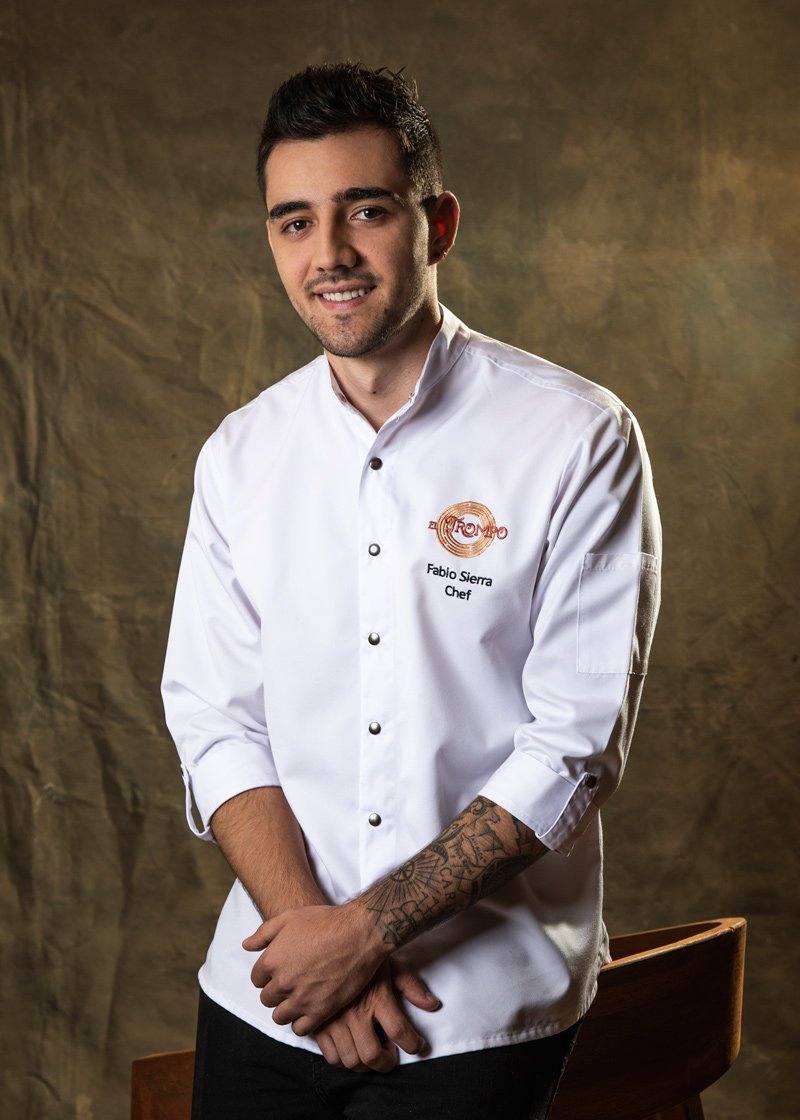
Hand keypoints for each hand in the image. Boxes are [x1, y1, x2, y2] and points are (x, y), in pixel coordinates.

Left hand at [242, 902, 387, 1034]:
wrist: (359, 932)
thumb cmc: (325, 921)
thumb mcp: (290, 917)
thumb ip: (264, 933)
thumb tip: (246, 946)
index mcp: (272, 959)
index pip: (256, 979)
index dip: (267, 975)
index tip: (280, 972)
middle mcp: (283, 982)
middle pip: (267, 999)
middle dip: (276, 992)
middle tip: (292, 984)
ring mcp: (301, 999)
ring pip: (280, 1017)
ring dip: (286, 1009)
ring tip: (299, 999)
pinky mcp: (321, 1011)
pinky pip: (300, 1029)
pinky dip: (302, 1022)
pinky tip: (310, 1011)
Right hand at [313, 962, 440, 1071]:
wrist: (325, 947)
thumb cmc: (362, 957)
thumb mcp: (390, 965)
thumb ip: (411, 986)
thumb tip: (433, 1005)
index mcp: (376, 996)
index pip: (399, 1030)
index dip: (413, 1044)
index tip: (418, 1045)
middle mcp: (355, 1011)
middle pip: (372, 1055)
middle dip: (386, 1063)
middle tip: (391, 1055)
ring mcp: (334, 1020)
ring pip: (352, 1060)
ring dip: (366, 1064)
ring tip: (372, 1051)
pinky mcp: (318, 1025)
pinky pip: (332, 1057)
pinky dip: (344, 1061)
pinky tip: (352, 1049)